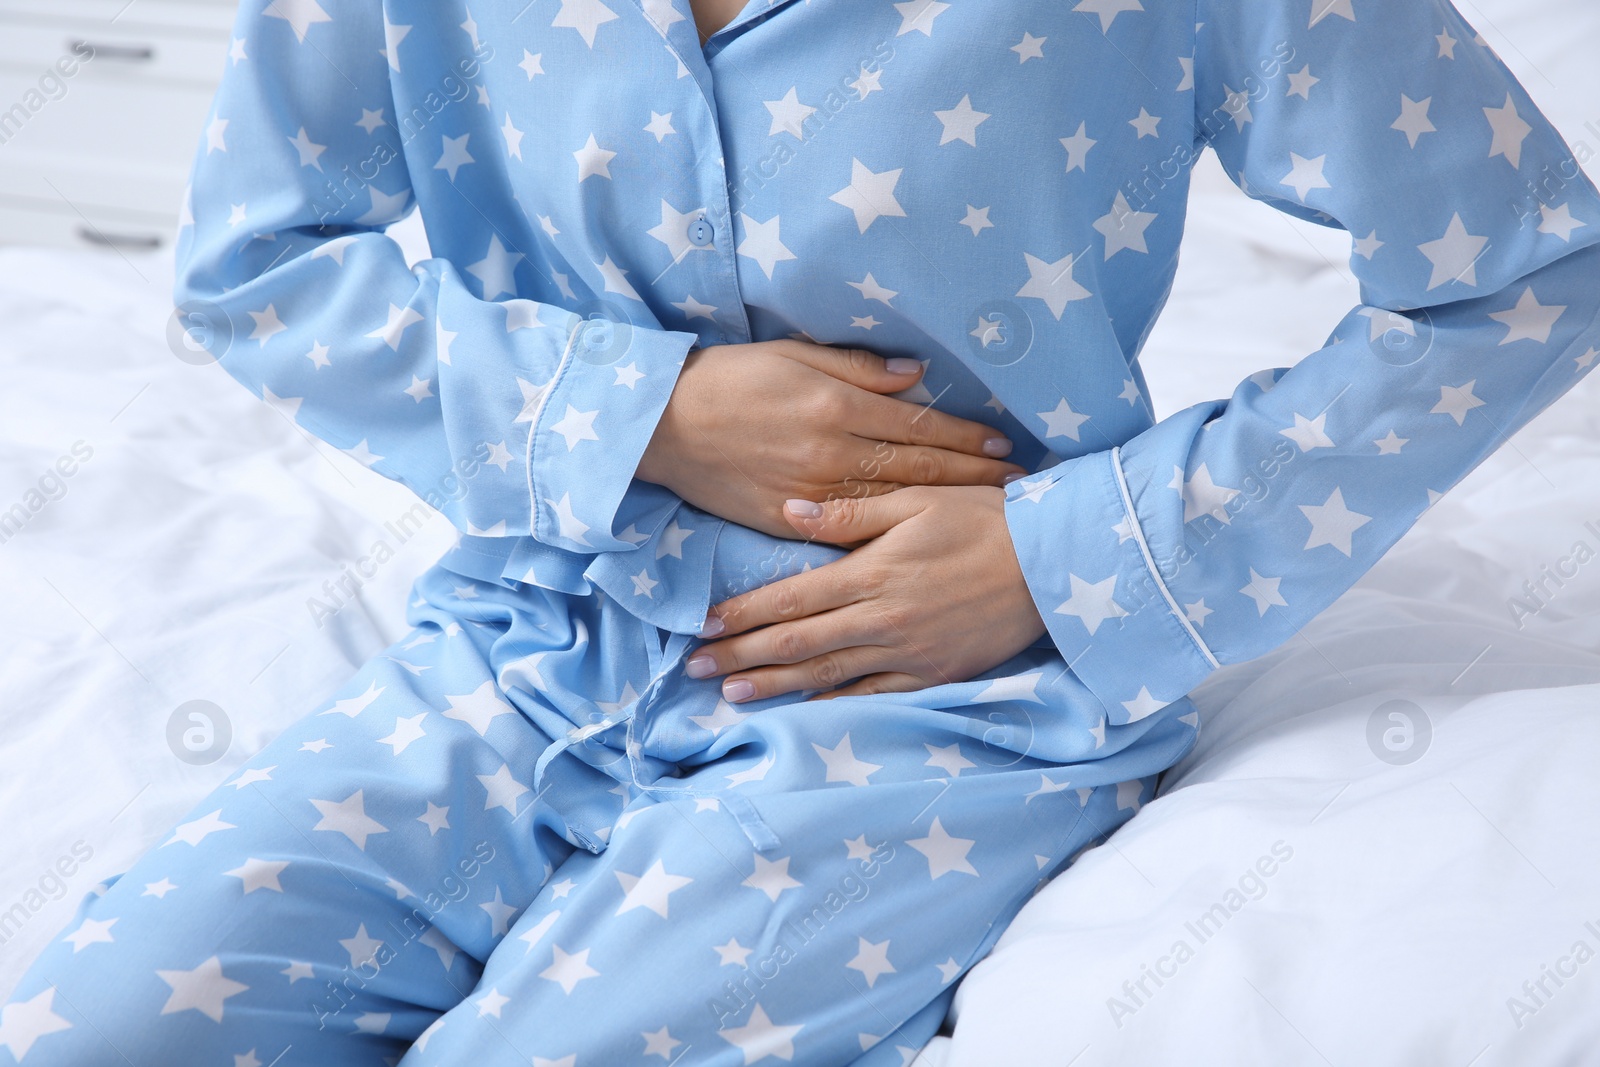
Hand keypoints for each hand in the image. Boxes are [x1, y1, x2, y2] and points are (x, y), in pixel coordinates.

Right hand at [634, 340, 1027, 537]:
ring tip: (986, 517)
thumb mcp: (794, 356)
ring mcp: (811, 496)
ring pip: (893, 507)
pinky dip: (890, 537)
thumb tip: (916, 377)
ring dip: (943, 510)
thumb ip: (858, 369)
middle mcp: (831, 455)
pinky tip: (920, 542)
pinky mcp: (787, 523)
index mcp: (837, 408)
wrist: (663, 424)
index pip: (920, 428)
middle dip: (972, 480)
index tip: (1004, 449)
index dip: (966, 440)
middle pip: (918, 473)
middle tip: (1018, 490)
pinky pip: (849, 535)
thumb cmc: (730, 380)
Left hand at [684, 485, 1048, 701]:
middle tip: (696, 667)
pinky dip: (832, 702)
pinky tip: (803, 707)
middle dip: (741, 655)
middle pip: (796, 642)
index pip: (791, 598)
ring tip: (732, 694)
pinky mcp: (932, 674)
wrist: (1053, 565)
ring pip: (826, 674)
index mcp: (873, 573)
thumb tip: (791, 515)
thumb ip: (852, 514)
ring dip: (774, 685)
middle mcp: (882, 619)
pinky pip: (872, 694)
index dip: (743, 613)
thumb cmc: (985, 519)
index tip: (705, 623)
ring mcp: (906, 652)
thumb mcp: (918, 500)